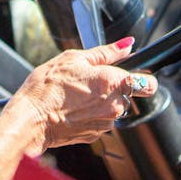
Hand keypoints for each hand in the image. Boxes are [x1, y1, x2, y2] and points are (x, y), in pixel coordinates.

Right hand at [6, 38, 156, 152]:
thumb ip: (107, 52)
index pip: (149, 84)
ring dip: (101, 102)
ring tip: (76, 96)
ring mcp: (106, 123)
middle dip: (114, 88)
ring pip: (113, 108)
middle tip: (89, 82)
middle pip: (128, 95)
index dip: (143, 79)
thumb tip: (127, 44)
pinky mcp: (96, 135)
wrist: (31, 119)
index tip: (133, 76)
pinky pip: (100, 121)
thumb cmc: (48, 87)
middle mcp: (115, 105)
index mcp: (114, 81)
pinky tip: (72, 108)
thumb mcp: (74, 58)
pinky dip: (90, 115)